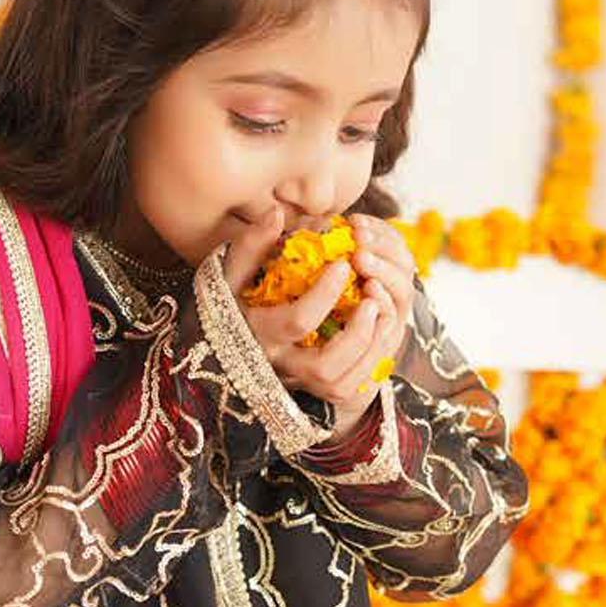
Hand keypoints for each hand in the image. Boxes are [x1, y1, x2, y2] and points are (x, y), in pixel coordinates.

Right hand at [218, 206, 403, 413]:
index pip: (297, 321)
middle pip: (324, 367)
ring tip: (381, 310)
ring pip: (341, 384)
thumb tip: (276, 215)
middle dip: (356, 334)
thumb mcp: (232, 272)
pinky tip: (378, 332)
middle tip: (371, 297)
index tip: (343, 264)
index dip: (324, 294)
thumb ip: (251, 245)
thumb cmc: (231, 299)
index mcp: (257, 335)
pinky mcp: (314, 392)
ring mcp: (298, 384)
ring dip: (370, 349)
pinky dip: (370, 365)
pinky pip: (349, 391)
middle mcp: (278, 366)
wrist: (224, 344)